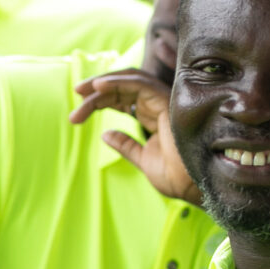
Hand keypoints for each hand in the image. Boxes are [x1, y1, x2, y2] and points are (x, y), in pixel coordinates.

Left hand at [69, 67, 198, 204]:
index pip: (123, 98)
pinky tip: (99, 87)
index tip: (78, 111)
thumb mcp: (143, 160)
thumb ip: (126, 146)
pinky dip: (117, 82)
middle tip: (76, 92)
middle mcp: (158, 104)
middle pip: (123, 86)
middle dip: (97, 88)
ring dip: (103, 84)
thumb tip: (105, 134)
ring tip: (81, 91)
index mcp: (154, 115)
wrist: (193, 187)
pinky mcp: (167, 101)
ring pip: (129, 81)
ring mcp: (163, 101)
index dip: (101, 100)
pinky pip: (139, 83)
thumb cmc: (176, 177)